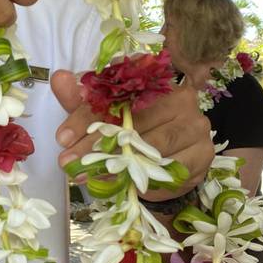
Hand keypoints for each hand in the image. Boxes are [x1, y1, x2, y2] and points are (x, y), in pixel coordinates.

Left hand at [51, 70, 213, 199]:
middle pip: (133, 122)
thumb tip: (58, 78)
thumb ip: (83, 100)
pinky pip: (172, 168)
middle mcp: (181, 98)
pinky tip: (124, 185)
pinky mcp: (204, 154)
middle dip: (96, 145)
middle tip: (69, 163)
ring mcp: (196, 125)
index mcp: (155, 81)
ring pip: (152, 146)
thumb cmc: (133, 133)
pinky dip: (146, 178)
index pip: (117, 96)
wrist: (168, 163)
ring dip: (118, 164)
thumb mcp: (104, 115)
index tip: (62, 138)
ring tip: (89, 176)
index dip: (86, 116)